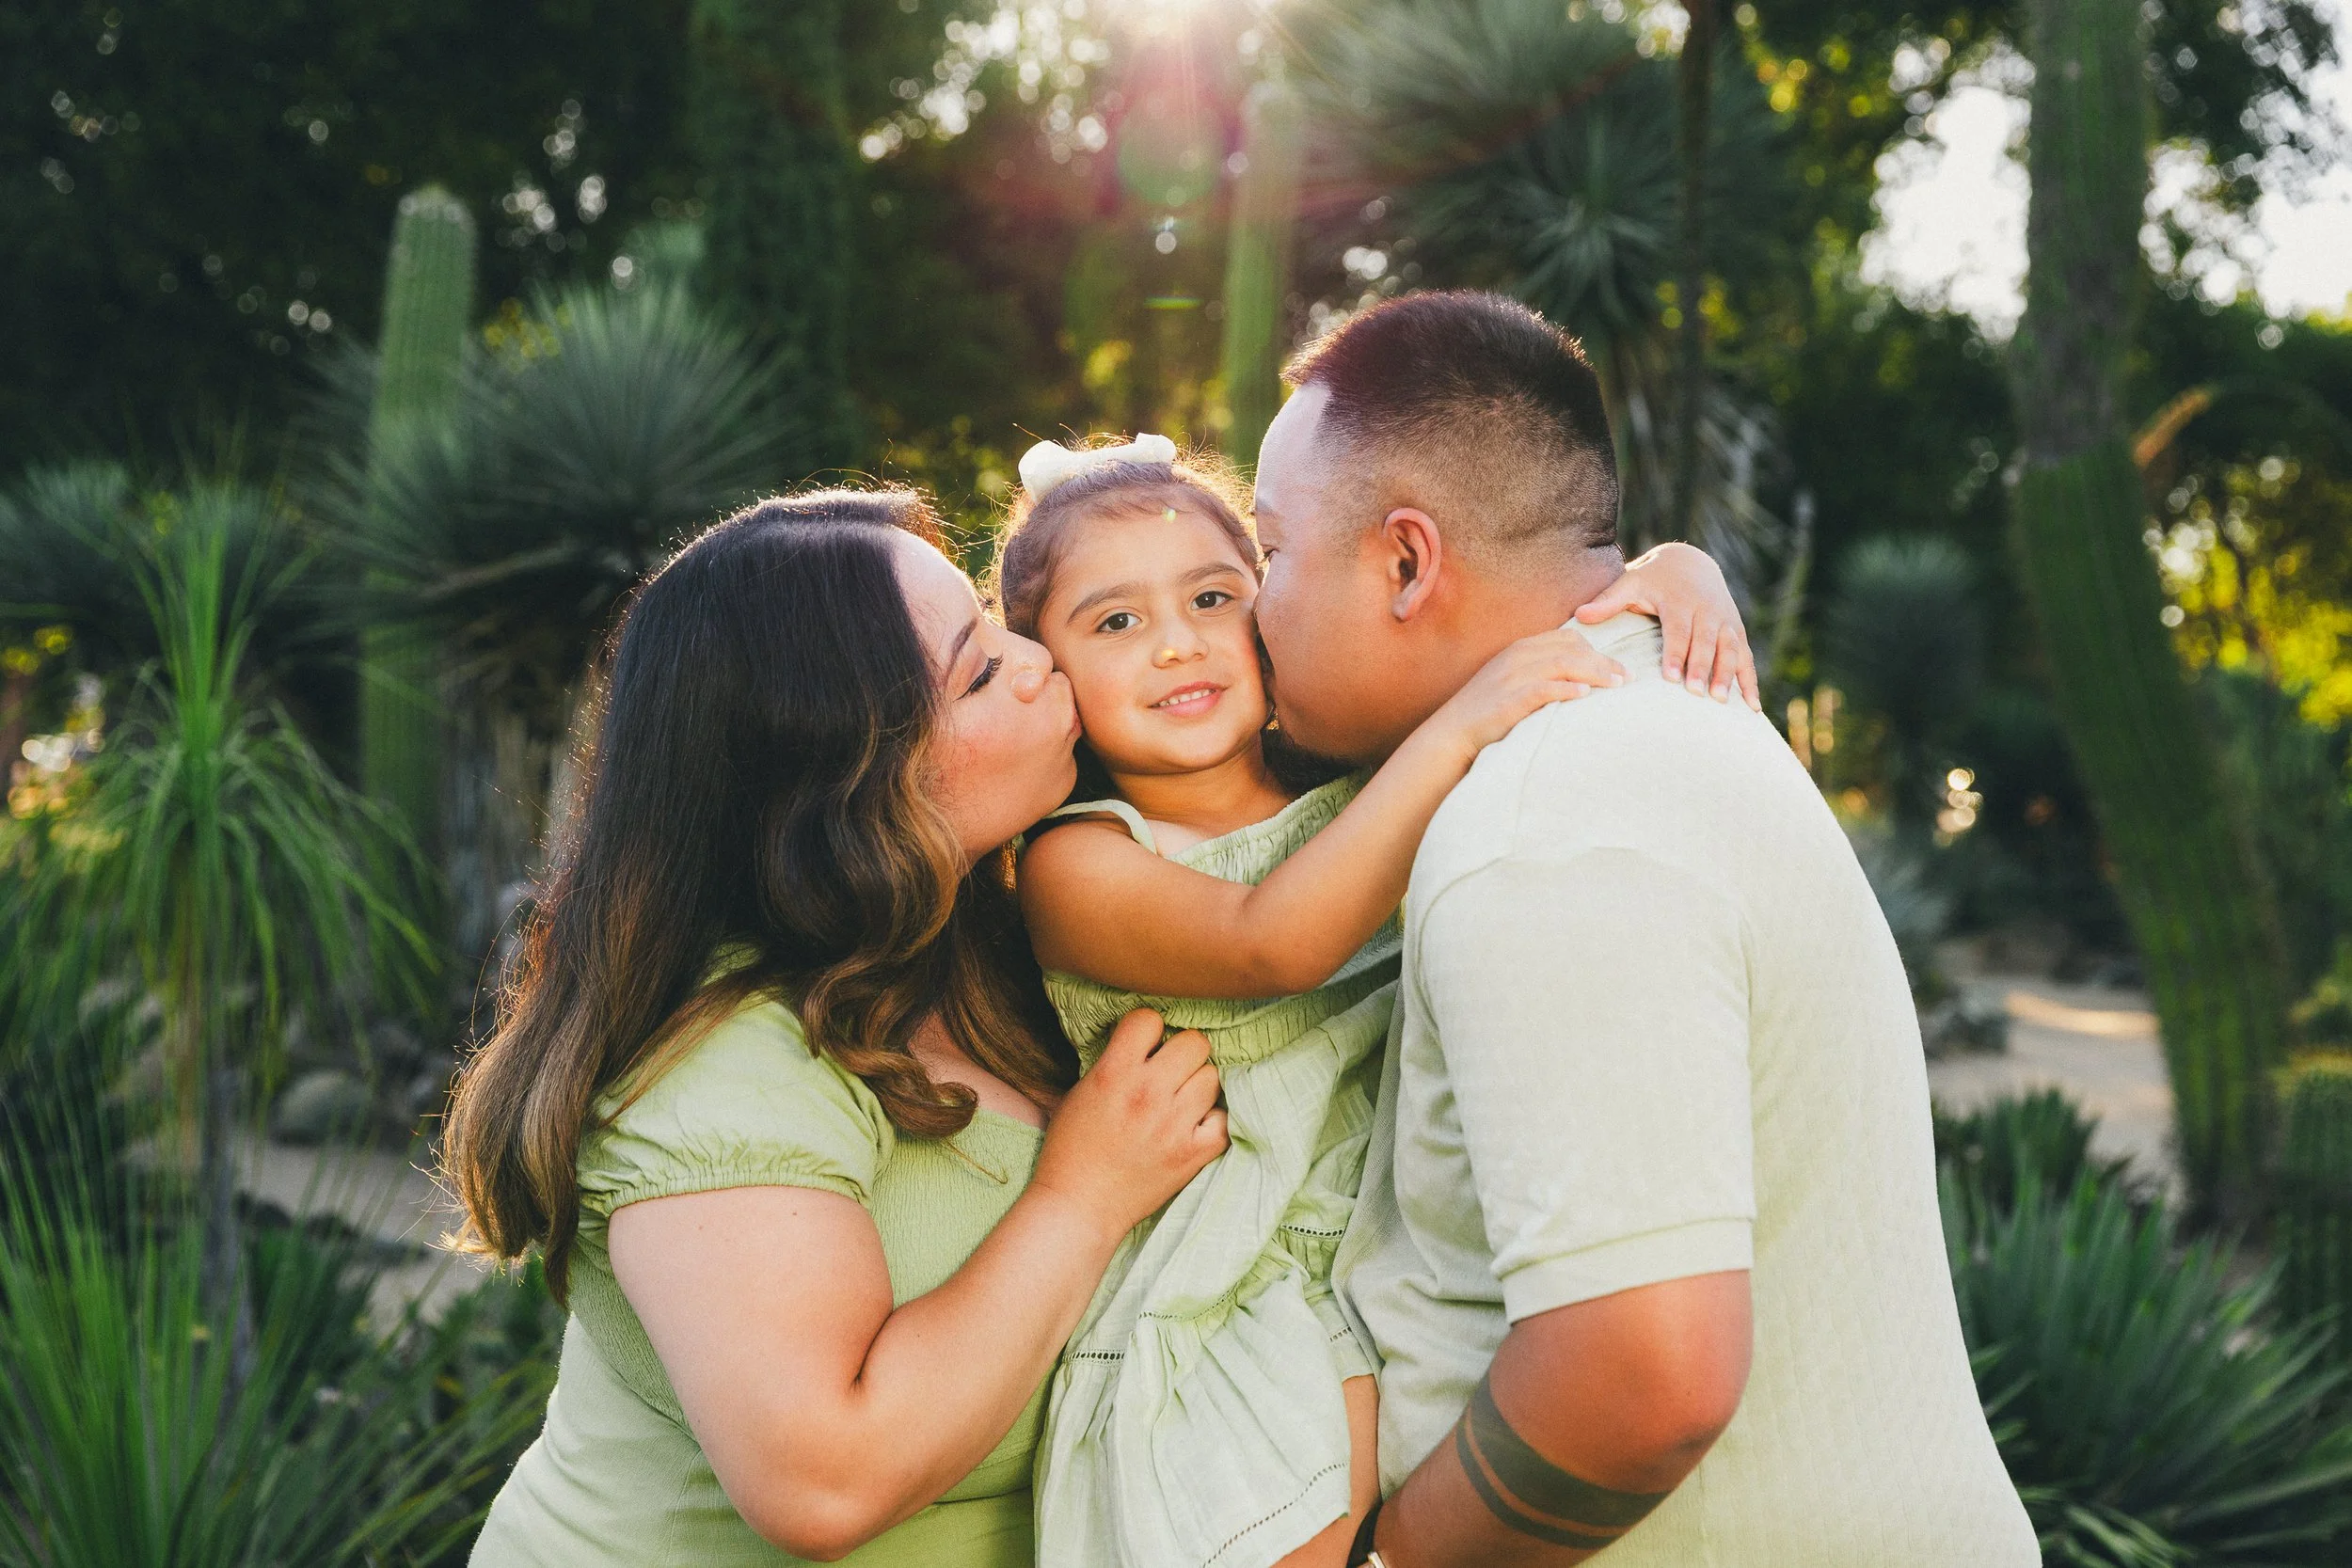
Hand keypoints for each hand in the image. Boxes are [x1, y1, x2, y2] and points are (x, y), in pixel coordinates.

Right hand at [1030, 1009, 1225, 1244]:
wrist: (1080, 1206)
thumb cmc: (1072, 1149)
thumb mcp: (1082, 1091)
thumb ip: (1114, 1061)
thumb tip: (1146, 1041)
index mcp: (1114, 1073)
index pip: (1149, 1019)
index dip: (1148, 1030)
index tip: (1145, 1046)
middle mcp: (1148, 1093)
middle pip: (1194, 1042)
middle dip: (1181, 1053)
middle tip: (1170, 1072)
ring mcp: (1174, 1124)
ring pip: (1212, 1076)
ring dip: (1197, 1085)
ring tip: (1179, 1101)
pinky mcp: (1193, 1153)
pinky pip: (1224, 1119)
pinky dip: (1212, 1121)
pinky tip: (1194, 1126)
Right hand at [1421, 626, 1625, 765]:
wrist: (1453, 732)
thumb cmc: (1488, 712)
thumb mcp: (1513, 682)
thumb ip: (1541, 673)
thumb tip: (1579, 680)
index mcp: (1520, 649)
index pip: (1568, 638)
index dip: (1597, 651)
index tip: (1617, 668)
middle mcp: (1517, 657)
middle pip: (1571, 649)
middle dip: (1604, 662)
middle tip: (1627, 678)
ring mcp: (1512, 676)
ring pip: (1563, 664)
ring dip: (1594, 673)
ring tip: (1616, 685)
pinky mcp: (1509, 699)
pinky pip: (1544, 688)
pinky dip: (1567, 690)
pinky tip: (1586, 696)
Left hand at [1575, 542, 1760, 708]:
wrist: (1689, 562)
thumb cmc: (1653, 579)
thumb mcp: (1631, 583)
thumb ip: (1608, 601)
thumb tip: (1580, 614)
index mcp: (1679, 601)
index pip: (1678, 630)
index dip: (1676, 653)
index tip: (1671, 678)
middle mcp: (1706, 610)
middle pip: (1706, 641)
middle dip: (1703, 668)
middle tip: (1696, 695)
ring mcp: (1725, 621)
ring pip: (1730, 649)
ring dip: (1728, 675)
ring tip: (1722, 702)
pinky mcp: (1736, 631)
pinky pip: (1746, 657)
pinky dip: (1749, 680)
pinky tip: (1751, 706)